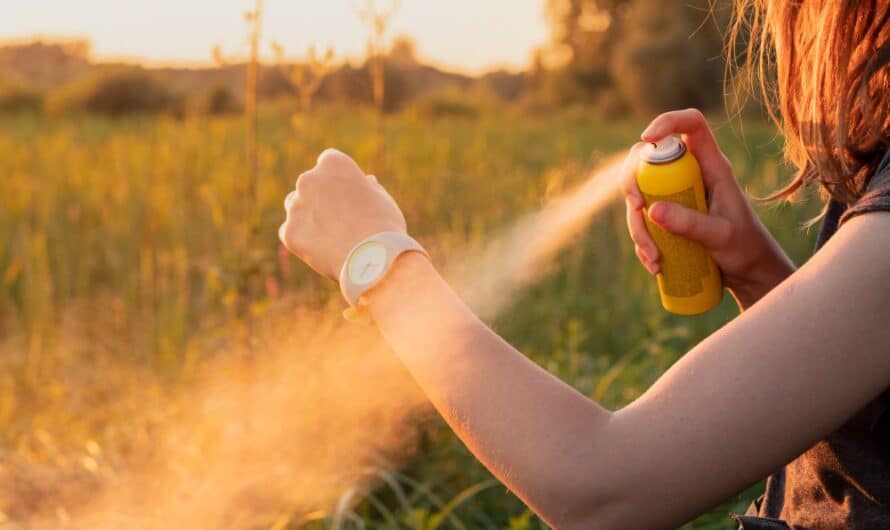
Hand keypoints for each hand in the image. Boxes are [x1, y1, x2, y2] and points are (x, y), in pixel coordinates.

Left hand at [279, 148, 406, 279]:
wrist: (373, 258)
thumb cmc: (384, 226)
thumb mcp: (381, 198)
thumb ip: (367, 187)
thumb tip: (366, 181)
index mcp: (333, 163)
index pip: (328, 163)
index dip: (339, 180)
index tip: (349, 196)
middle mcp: (309, 179)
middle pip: (309, 185)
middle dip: (320, 198)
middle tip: (341, 220)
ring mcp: (296, 206)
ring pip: (295, 207)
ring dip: (307, 216)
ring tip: (331, 236)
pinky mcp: (289, 232)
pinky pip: (290, 232)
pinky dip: (302, 239)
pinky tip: (323, 249)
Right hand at [621, 109, 794, 309]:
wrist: (748, 274)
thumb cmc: (746, 248)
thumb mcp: (721, 236)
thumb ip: (690, 223)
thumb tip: (651, 210)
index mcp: (711, 166)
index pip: (691, 125)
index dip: (667, 122)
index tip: (647, 140)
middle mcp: (689, 176)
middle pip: (647, 160)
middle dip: (632, 183)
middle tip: (636, 208)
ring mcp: (675, 197)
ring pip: (639, 196)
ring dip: (637, 226)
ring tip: (655, 258)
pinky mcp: (666, 218)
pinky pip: (642, 222)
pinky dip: (642, 243)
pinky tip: (655, 265)